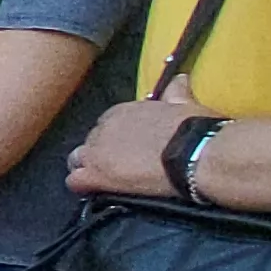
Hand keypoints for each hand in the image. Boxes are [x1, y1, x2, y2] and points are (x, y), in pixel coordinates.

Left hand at [68, 92, 210, 196]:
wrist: (195, 153)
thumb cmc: (193, 128)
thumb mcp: (184, 104)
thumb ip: (176, 93)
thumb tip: (179, 78)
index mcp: (121, 111)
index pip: (105, 124)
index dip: (115, 139)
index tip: (128, 148)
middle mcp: (103, 128)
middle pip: (91, 143)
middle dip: (101, 154)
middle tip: (120, 166)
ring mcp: (96, 152)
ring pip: (77, 161)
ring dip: (88, 169)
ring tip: (108, 180)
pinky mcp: (97, 175)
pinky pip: (75, 181)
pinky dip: (84, 186)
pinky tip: (96, 191)